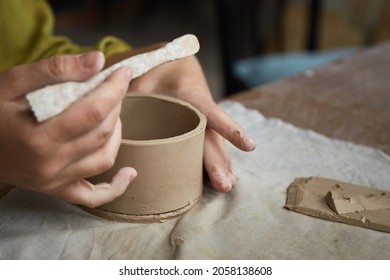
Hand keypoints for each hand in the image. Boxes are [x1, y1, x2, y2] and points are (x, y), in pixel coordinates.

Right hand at [0, 51, 136, 207]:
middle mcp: (50, 164)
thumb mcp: (13, 82)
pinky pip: (93, 196)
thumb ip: (55, 69)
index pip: (93, 111)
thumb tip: (97, 60)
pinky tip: (129, 174)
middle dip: (115, 105)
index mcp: (38, 136)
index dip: (114, 89)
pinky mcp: (56, 189)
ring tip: (112, 113)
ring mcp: (54, 181)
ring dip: (117, 133)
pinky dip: (115, 187)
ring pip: (105, 158)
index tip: (123, 72)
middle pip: (103, 133)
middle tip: (113, 88)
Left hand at [107, 48, 255, 191]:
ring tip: (226, 185)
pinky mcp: (192, 126)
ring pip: (211, 142)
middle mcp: (198, 109)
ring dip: (219, 164)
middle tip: (226, 184)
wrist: (167, 60)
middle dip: (219, 160)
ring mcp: (198, 119)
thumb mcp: (139, 74)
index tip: (248, 145)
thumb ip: (129, 94)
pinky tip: (215, 176)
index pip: (211, 112)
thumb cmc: (153, 65)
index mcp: (190, 92)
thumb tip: (113, 119)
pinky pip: (203, 143)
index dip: (229, 129)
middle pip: (211, 136)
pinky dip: (209, 159)